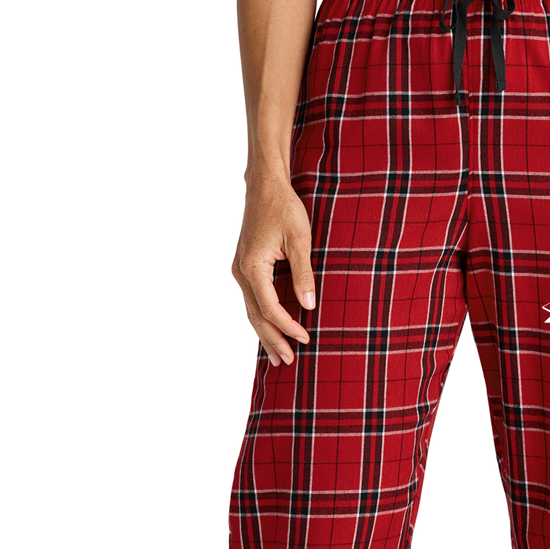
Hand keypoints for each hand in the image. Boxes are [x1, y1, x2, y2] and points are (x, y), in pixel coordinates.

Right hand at [232, 176, 315, 365]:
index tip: (306, 338)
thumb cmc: (284, 208)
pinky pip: (252, 300)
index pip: (270, 308)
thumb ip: (303, 274)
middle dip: (272, 340)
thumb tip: (308, 306)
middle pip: (256, 316)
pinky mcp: (245, 267)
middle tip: (287, 362)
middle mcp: (241, 272)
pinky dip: (262, 318)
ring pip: (251, 311)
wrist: (264, 186)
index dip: (288, 326)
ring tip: (277, 357)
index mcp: (253, 267)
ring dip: (265, 334)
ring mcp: (240, 270)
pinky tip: (270, 330)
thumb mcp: (300, 240)